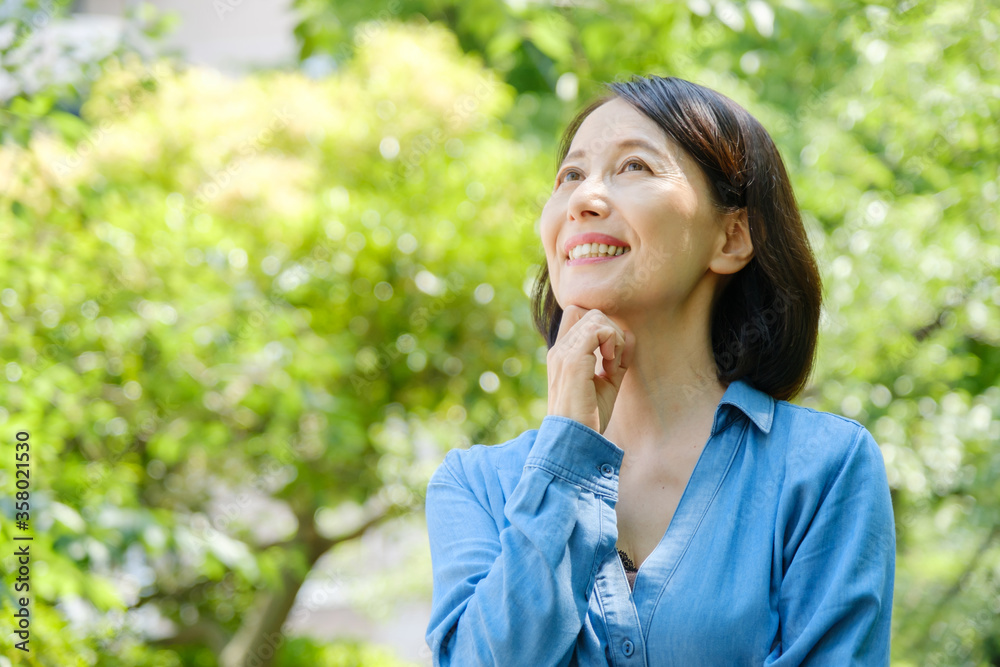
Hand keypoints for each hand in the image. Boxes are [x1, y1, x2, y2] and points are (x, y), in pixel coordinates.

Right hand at [546, 306, 634, 434]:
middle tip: (614, 363)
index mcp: (562, 354)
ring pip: (597, 318)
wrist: (574, 439)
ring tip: (613, 366)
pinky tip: (611, 367)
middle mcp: (559, 350)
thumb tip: (630, 334)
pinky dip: (613, 344)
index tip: (611, 356)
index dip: (601, 328)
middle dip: (612, 333)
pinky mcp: (573, 360)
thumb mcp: (607, 383)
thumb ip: (618, 359)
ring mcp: (564, 353)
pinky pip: (600, 330)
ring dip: (614, 339)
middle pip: (592, 314)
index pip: (578, 315)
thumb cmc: (589, 417)